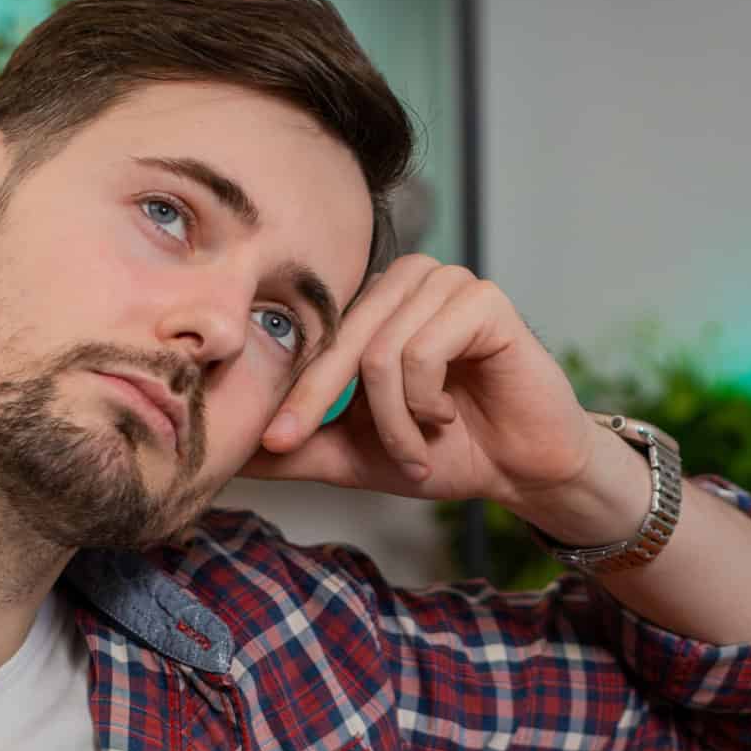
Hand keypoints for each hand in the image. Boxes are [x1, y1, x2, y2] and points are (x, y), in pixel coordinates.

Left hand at [239, 254, 599, 509]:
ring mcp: (447, 283)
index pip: (314, 337)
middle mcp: (407, 280)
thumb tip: (229, 454)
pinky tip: (450, 417)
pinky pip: (423, 352)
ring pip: (380, 354)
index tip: (272, 442)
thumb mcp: (355, 454)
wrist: (521, 470)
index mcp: (374, 302)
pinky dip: (427, 403)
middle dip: (330, 407)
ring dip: (396, 421)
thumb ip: (299, 447)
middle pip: (340, 340)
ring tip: (420, 448)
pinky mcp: (485, 299)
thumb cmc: (447, 452)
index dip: (294, 393)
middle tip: (335, 454)